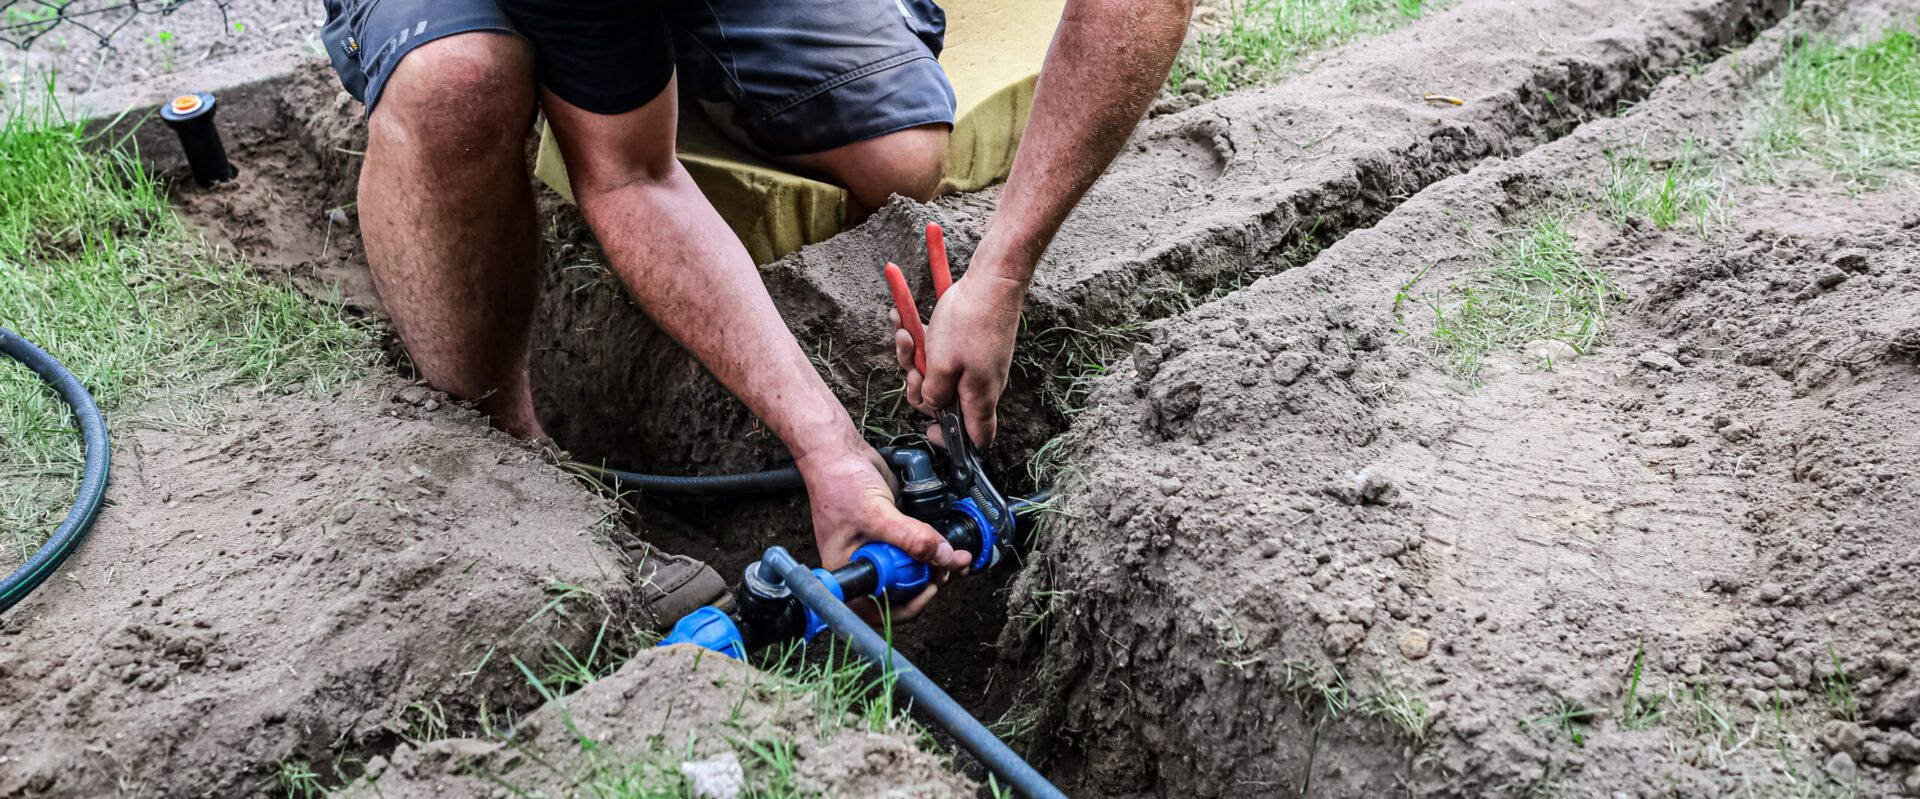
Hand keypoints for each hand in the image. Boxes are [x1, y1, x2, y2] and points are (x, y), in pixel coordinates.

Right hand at [798, 443, 970, 618]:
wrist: (839, 454)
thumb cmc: (838, 484)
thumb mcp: (876, 515)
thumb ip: (910, 537)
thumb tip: (941, 556)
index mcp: (849, 572)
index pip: (879, 607)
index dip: (909, 603)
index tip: (931, 585)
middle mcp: (864, 565)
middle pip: (902, 589)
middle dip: (930, 581)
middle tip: (951, 567)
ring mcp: (880, 550)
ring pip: (913, 570)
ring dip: (937, 567)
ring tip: (958, 558)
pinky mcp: (893, 534)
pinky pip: (916, 550)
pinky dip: (933, 549)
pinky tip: (948, 545)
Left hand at [892, 269, 1027, 446]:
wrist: (992, 281)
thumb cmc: (969, 321)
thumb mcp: (940, 365)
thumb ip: (933, 394)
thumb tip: (933, 406)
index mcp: (979, 398)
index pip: (976, 439)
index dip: (952, 440)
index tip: (929, 428)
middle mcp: (982, 386)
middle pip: (946, 403)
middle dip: (921, 386)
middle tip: (914, 368)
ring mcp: (978, 366)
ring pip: (940, 374)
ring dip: (916, 357)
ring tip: (905, 332)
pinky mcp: (973, 347)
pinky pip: (943, 353)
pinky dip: (924, 341)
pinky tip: (906, 321)